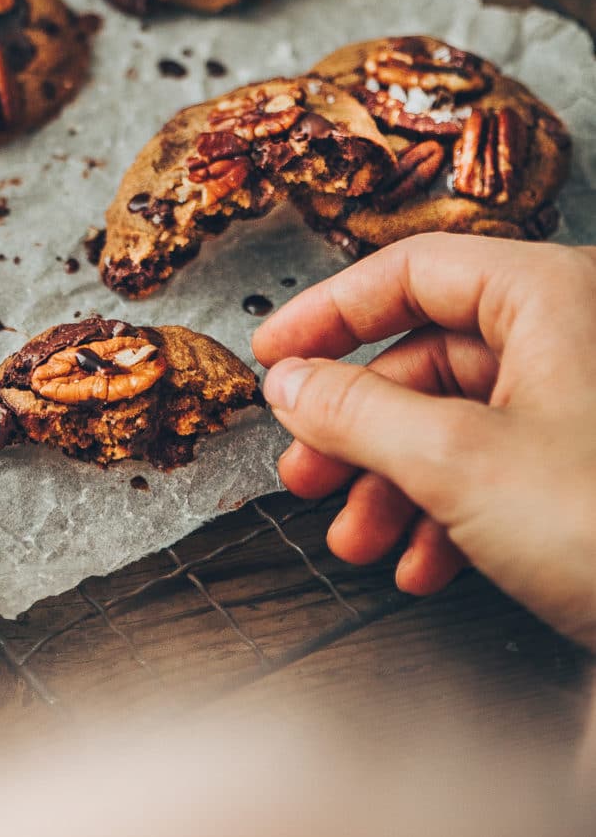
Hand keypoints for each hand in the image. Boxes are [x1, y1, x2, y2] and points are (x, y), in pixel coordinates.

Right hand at [251, 235, 595, 648]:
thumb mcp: (457, 463)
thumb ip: (357, 413)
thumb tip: (291, 384)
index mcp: (549, 294)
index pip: (409, 272)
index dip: (328, 315)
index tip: (273, 356)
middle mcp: (571, 334)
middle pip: (428, 357)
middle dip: (358, 428)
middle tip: (303, 469)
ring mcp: (585, 403)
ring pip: (459, 422)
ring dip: (394, 485)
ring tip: (355, 539)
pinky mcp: (593, 470)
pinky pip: (501, 468)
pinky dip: (449, 514)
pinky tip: (421, 564)